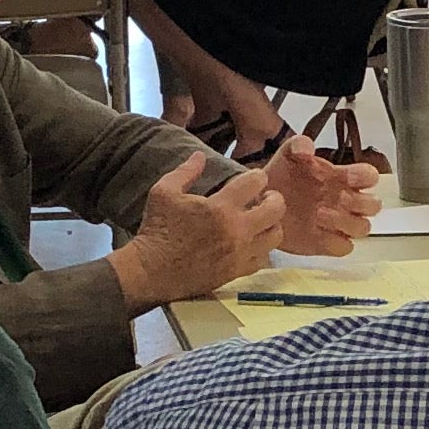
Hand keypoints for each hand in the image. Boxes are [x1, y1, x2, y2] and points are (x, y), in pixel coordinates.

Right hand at [113, 157, 285, 305]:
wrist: (151, 272)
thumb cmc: (157, 229)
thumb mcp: (164, 192)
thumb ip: (185, 171)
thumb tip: (200, 155)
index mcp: (220, 207)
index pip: (255, 182)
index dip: (257, 176)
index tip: (252, 178)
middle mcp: (237, 230)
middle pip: (277, 209)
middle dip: (274, 198)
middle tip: (264, 198)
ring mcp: (240, 253)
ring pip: (276, 235)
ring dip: (271, 224)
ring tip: (260, 221)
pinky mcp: (237, 272)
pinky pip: (264, 259)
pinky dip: (262, 248)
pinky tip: (252, 243)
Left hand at [264, 135, 378, 250]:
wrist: (260, 201)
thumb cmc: (281, 177)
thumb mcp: (287, 155)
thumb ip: (298, 145)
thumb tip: (307, 147)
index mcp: (342, 177)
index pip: (369, 176)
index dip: (366, 177)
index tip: (349, 176)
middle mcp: (345, 201)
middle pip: (373, 205)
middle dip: (360, 202)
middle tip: (339, 197)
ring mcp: (338, 224)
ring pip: (362, 228)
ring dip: (346, 222)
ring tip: (319, 214)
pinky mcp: (327, 243)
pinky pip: (344, 247)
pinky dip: (336, 242)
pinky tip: (317, 232)